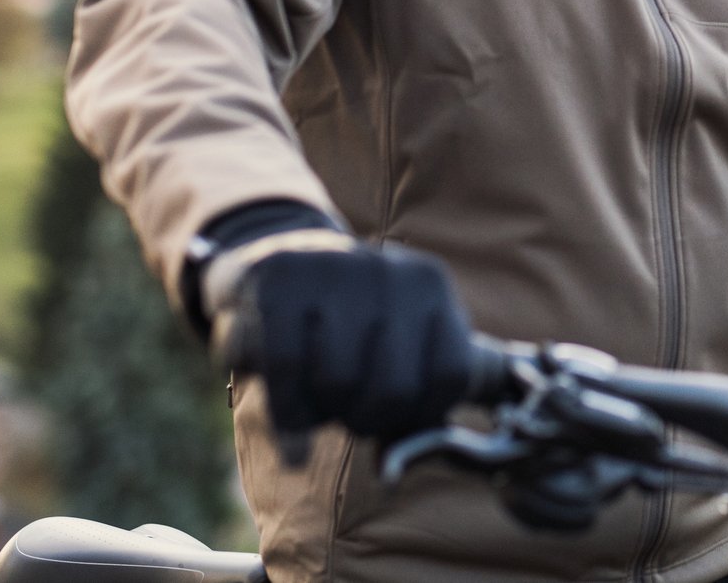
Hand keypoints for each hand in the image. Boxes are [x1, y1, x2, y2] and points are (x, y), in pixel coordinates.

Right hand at [222, 240, 475, 441]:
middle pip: (393, 390)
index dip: (422, 415)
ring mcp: (333, 267)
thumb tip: (391, 470)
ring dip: (319, 412)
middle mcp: (389, 270)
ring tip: (314, 393)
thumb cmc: (347, 326)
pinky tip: (290, 439)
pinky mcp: (276, 277)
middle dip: (366, 419)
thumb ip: (413, 409)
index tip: (396, 418)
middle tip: (347, 410)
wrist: (279, 258)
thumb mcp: (397, 349)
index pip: (451, 376)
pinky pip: (284, 368)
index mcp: (430, 286)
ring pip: (336, 382)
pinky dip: (284, 414)